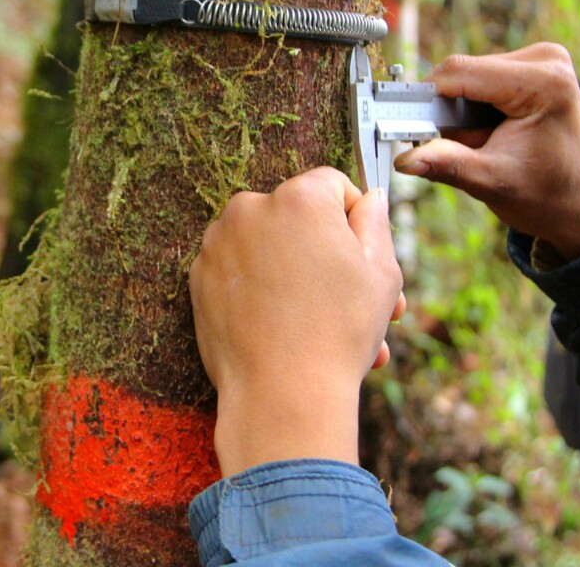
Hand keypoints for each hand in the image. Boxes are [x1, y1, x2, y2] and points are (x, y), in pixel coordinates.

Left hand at [189, 167, 405, 475]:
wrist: (281, 394)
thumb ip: (375, 222)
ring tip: (325, 324)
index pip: (331, 185)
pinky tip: (286, 327)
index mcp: (299, 198)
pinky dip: (260, 290)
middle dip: (325, 252)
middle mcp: (250, 209)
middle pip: (297, 217)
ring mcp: (218, 244)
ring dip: (295, 274)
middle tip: (354, 299)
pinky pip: (238, 271)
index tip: (361, 255)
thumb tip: (371, 198)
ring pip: (267, 246)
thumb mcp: (380, 272)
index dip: (353, 219)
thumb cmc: (338, 332)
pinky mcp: (198, 277)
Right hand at [394, 43, 579, 260]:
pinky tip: (490, 131)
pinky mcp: (533, 65)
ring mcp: (542, 59)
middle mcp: (546, 59)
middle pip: (463, 72)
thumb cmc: (547, 196)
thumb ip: (448, 164)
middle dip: (449, 111)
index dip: (426, 98)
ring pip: (467, 75)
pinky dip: (473, 106)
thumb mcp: (492, 182)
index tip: (404, 126)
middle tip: (463, 147)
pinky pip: (480, 78)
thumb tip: (405, 159)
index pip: (461, 72)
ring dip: (461, 110)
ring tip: (483, 143)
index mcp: (544, 82)